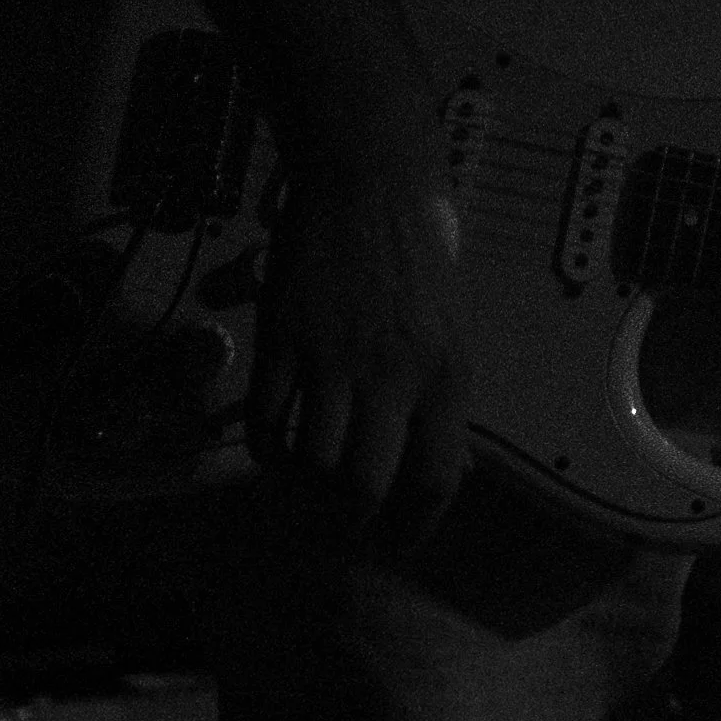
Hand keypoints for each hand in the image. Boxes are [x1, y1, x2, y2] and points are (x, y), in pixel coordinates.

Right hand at [248, 100, 471, 547]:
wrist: (369, 176)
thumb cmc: (422, 246)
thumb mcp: (453, 324)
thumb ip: (442, 394)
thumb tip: (441, 463)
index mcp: (449, 373)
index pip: (434, 480)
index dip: (414, 527)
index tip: (397, 544)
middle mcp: (394, 376)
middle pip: (364, 490)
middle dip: (350, 525)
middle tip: (340, 529)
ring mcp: (334, 359)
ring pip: (312, 463)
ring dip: (303, 490)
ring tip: (303, 490)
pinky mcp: (284, 339)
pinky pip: (267, 420)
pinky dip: (266, 449)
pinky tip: (272, 448)